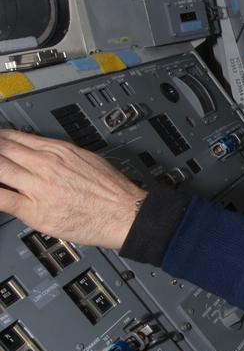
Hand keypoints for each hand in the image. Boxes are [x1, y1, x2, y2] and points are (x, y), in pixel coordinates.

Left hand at [0, 129, 144, 249]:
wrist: (124, 213)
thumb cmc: (111, 191)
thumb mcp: (86, 159)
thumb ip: (61, 156)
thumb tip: (45, 154)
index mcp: (57, 150)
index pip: (16, 137)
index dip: (0, 138)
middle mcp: (44, 164)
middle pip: (2, 149)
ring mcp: (37, 187)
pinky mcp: (34, 211)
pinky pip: (2, 198)